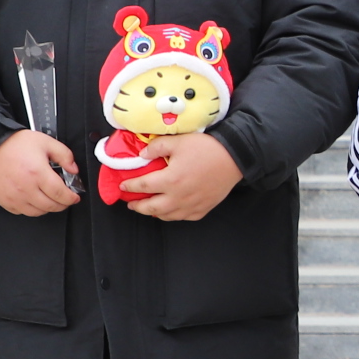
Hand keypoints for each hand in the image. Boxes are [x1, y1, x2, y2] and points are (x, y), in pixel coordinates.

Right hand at [0, 129, 82, 215]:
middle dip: (62, 204)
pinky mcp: (6, 201)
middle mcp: (26, 188)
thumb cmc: (14, 145)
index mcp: (38, 173)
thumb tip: (74, 169)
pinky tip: (34, 199)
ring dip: (48, 207)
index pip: (61, 194)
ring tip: (50, 198)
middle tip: (65, 198)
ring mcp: (15, 197)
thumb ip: (64, 155)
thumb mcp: (45, 142)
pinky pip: (23, 212)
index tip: (74, 197)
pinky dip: (32, 208)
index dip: (71, 198)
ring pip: (38, 212)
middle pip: (51, 206)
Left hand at [123, 132, 241, 221]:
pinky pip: (183, 217)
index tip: (123, 185)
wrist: (234, 158)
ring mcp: (191, 206)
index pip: (142, 186)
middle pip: (151, 208)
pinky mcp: (202, 209)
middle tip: (131, 203)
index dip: (130, 186)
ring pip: (166, 216)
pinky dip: (173, 215)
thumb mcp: (178, 141)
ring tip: (149, 208)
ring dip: (153, 213)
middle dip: (137, 206)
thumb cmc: (207, 149)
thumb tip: (142, 154)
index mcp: (170, 180)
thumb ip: (156, 147)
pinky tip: (170, 210)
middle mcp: (178, 197)